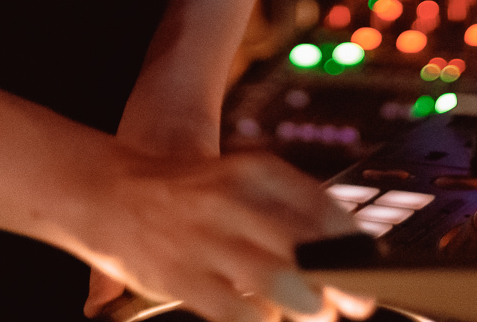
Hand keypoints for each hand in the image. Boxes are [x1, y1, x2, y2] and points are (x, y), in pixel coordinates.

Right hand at [70, 147, 370, 321]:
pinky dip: (263, 321)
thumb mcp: (235, 182)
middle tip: (351, 302)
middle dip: (337, 282)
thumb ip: (281, 210)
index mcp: (251, 170)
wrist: (107, 193)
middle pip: (306, 249)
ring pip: (279, 283)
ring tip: (315, 313)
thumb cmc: (184, 194)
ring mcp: (207, 239)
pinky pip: (240, 311)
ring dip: (307, 307)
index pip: (320, 205)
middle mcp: (233, 200)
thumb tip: (337, 250)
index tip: (369, 265)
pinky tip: (267, 317)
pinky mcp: (184, 276)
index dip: (351, 242)